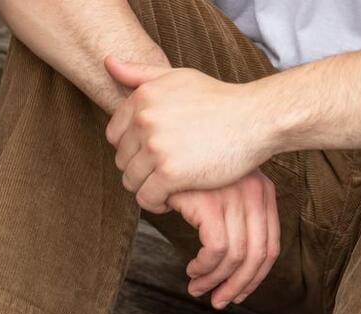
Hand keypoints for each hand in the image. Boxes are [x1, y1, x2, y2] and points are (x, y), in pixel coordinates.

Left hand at [105, 57, 272, 211]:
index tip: (151, 156)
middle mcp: (145, 120)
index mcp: (143, 98)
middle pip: (122, 160)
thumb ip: (141, 73)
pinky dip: (156, 204)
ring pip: (131, 181)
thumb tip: (108, 63)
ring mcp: (156, 148)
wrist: (252, 120)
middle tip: (163, 174)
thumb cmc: (218, 100)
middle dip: (139, 170)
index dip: (131, 149)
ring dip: (147, 188)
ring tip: (167, 187)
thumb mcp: (178, 77)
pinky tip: (172, 199)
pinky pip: (147, 198)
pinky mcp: (171, 174)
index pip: (114, 135)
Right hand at [170, 173, 279, 308]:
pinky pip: (216, 249)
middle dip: (238, 287)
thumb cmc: (190, 165)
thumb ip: (233, 218)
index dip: (255, 278)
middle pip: (258, 257)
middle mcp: (255, 193)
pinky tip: (192, 269)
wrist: (166, 133)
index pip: (270, 248)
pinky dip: (204, 267)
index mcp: (263, 192)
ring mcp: (234, 196)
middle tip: (218, 302)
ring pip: (236, 257)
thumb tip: (232, 265)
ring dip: (215, 281)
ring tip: (197, 287)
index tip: (236, 294)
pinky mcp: (212, 201)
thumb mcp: (220, 189)